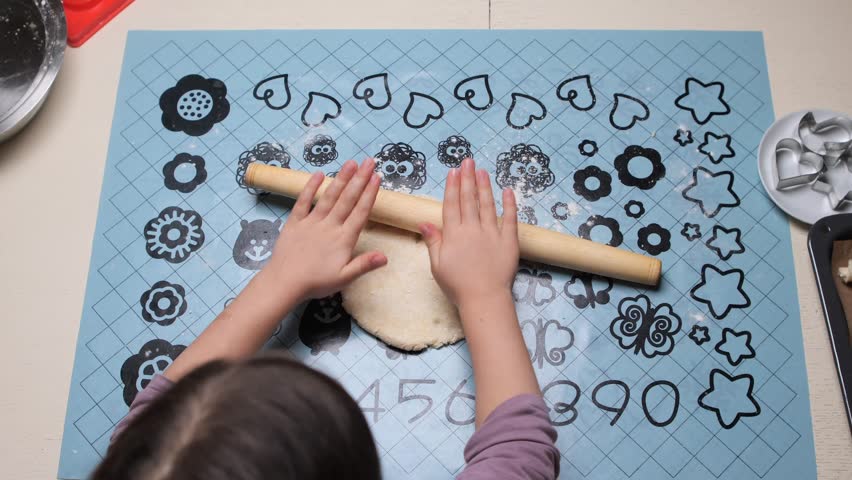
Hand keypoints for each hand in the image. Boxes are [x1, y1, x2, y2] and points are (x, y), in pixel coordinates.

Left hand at [263, 159, 386, 300]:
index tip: (377, 177)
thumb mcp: (344, 278)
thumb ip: (364, 265)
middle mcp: (329, 226)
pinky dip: (310, 187)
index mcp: (343, 239)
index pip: (360, 212)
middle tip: (369, 161)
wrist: (284, 282)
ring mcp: (311, 222)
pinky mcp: (294, 222)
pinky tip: (318, 174)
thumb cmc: (316, 282)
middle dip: (359, 179)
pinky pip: (303, 202)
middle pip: (347, 199)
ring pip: (329, 196)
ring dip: (340, 179)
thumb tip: (385, 256)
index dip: (370, 194)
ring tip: (350, 163)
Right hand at [419, 158, 519, 306]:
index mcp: (453, 234)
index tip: (453, 172)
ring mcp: (492, 233)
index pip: (452, 205)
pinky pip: (511, 218)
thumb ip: (433, 241)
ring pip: (487, 204)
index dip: (452, 187)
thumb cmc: (457, 285)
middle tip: (468, 161)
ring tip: (482, 171)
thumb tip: (424, 222)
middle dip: (467, 179)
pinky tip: (508, 191)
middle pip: (469, 199)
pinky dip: (510, 204)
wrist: (483, 298)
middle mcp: (472, 229)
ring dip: (485, 186)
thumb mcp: (437, 265)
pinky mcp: (509, 241)